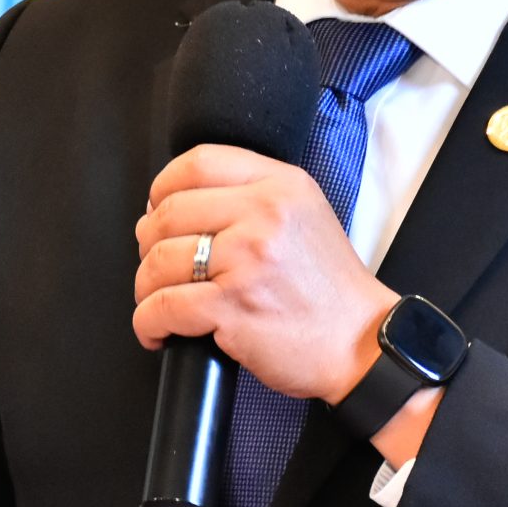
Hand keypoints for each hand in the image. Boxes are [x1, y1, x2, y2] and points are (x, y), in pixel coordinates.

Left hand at [132, 144, 390, 400]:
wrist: (361, 345)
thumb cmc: (330, 291)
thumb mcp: (306, 217)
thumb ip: (253, 199)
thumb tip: (175, 206)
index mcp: (282, 186)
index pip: (199, 161)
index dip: (163, 186)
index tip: (156, 209)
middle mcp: (265, 215)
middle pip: (171, 211)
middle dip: (147, 242)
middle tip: (155, 265)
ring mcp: (248, 260)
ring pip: (160, 260)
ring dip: (146, 286)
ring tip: (157, 301)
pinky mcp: (234, 306)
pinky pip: (164, 307)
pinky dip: (148, 323)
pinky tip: (158, 332)